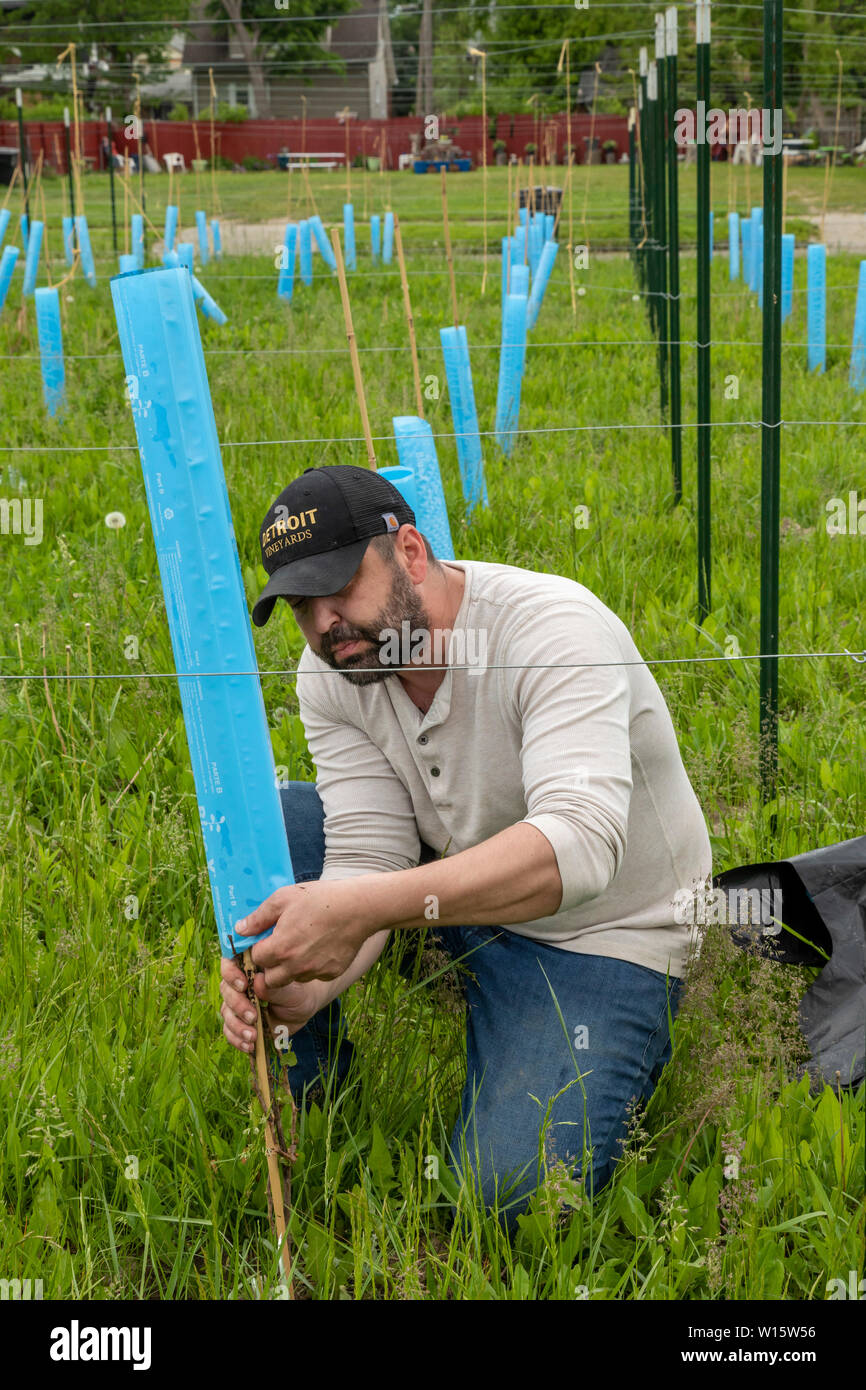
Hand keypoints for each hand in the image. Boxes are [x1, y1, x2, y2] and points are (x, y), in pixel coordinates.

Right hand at [219, 954, 328, 1053]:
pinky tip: (250, 1045)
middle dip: (237, 1005)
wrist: (301, 1010)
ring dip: (237, 1026)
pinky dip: (237, 1040)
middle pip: (226, 990)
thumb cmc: (297, 993)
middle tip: (253, 1016)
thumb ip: (274, 988)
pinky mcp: (238, 1023)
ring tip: (253, 1036)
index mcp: (249, 968)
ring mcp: (236, 1004)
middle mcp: (238, 985)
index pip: (230, 964)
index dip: (230, 973)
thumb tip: (257, 981)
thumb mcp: (290, 991)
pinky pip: (230, 1032)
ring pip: (226, 1013)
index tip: (243, 985)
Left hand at [235, 879, 372, 985]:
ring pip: (293, 978)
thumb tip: (239, 930)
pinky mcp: (331, 972)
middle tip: (279, 947)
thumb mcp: (283, 898)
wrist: (359, 907)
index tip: (264, 941)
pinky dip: (312, 966)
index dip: (258, 950)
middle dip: (270, 966)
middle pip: (270, 979)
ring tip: (301, 944)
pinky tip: (320, 946)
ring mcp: (315, 972)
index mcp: (280, 948)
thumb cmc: (319, 898)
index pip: (256, 960)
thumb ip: (258, 917)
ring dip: (291, 968)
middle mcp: (296, 966)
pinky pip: (315, 975)